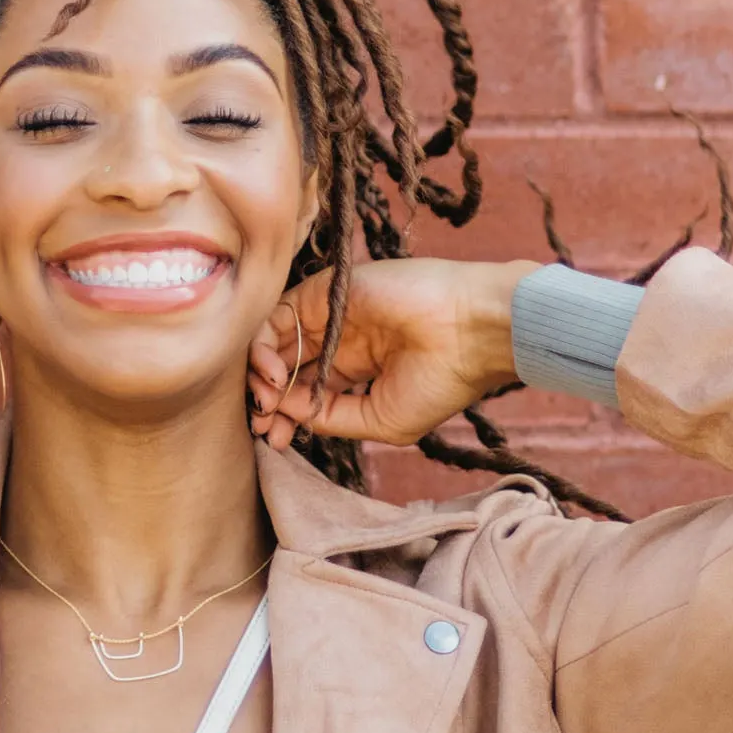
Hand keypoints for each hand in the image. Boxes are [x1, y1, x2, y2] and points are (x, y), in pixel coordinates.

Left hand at [248, 257, 536, 449]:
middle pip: (285, 366)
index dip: (284, 415)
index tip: (274, 441)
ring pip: (276, 341)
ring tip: (268, 402)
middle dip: (266, 399)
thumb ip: (331, 418)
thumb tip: (287, 412)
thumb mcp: (382, 421)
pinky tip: (277, 374)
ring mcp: (332, 315)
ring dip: (261, 374)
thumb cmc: (440, 382)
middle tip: (263, 425)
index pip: (304, 389)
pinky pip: (279, 314)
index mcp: (357, 368)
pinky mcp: (327, 292)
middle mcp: (340, 339)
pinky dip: (265, 345)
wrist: (471, 334)